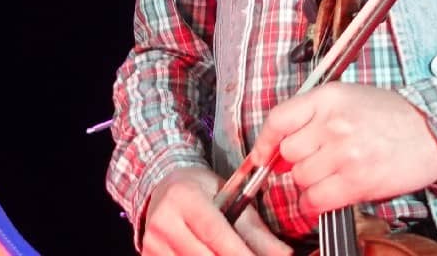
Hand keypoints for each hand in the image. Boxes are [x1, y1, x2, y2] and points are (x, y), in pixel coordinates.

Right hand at [142, 165, 289, 255]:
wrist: (162, 188)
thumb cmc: (200, 192)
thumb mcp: (229, 199)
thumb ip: (256, 230)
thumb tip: (284, 255)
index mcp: (183, 198)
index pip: (216, 233)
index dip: (240, 254)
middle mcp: (162, 220)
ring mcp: (152, 242)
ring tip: (232, 254)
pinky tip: (211, 255)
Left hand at [251, 83, 436, 215]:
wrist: (433, 131)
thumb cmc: (391, 115)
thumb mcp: (348, 98)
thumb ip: (313, 115)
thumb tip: (279, 145)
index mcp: (328, 98)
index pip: (278, 119)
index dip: (264, 141)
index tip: (261, 154)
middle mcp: (333, 123)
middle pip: (288, 153)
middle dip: (295, 163)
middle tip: (311, 164)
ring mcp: (345, 153)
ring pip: (301, 178)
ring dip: (307, 185)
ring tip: (326, 178)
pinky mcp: (359, 181)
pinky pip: (317, 199)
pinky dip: (313, 204)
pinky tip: (323, 198)